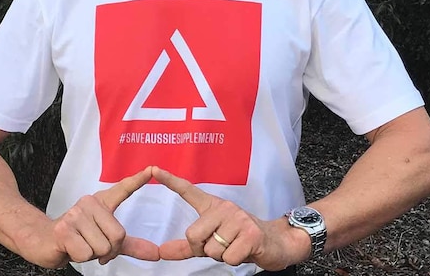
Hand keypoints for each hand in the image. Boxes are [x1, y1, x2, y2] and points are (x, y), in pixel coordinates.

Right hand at [42, 166, 159, 266]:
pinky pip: (86, 253)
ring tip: (80, 245)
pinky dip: (80, 258)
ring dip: (93, 255)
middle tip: (92, 247)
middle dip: (109, 250)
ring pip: (103, 247)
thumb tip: (155, 253)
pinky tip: (70, 248)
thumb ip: (130, 245)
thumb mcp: (105, 240)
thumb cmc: (76, 238)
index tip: (152, 169)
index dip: (137, 180)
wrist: (43, 241)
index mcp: (100, 203)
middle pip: (118, 235)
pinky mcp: (64, 229)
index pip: (122, 189)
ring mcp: (76, 214)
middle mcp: (89, 203)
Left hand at [153, 167, 302, 269]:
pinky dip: (234, 261)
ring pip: (211, 249)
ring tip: (235, 247)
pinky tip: (245, 251)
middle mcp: (224, 208)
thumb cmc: (240, 241)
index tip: (153, 169)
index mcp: (213, 207)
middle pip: (193, 235)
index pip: (188, 190)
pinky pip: (228, 258)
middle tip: (221, 246)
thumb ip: (187, 247)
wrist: (276, 242)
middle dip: (203, 249)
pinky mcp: (250, 233)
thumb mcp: (212, 242)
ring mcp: (238, 218)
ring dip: (221, 256)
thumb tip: (162, 252)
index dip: (169, 181)